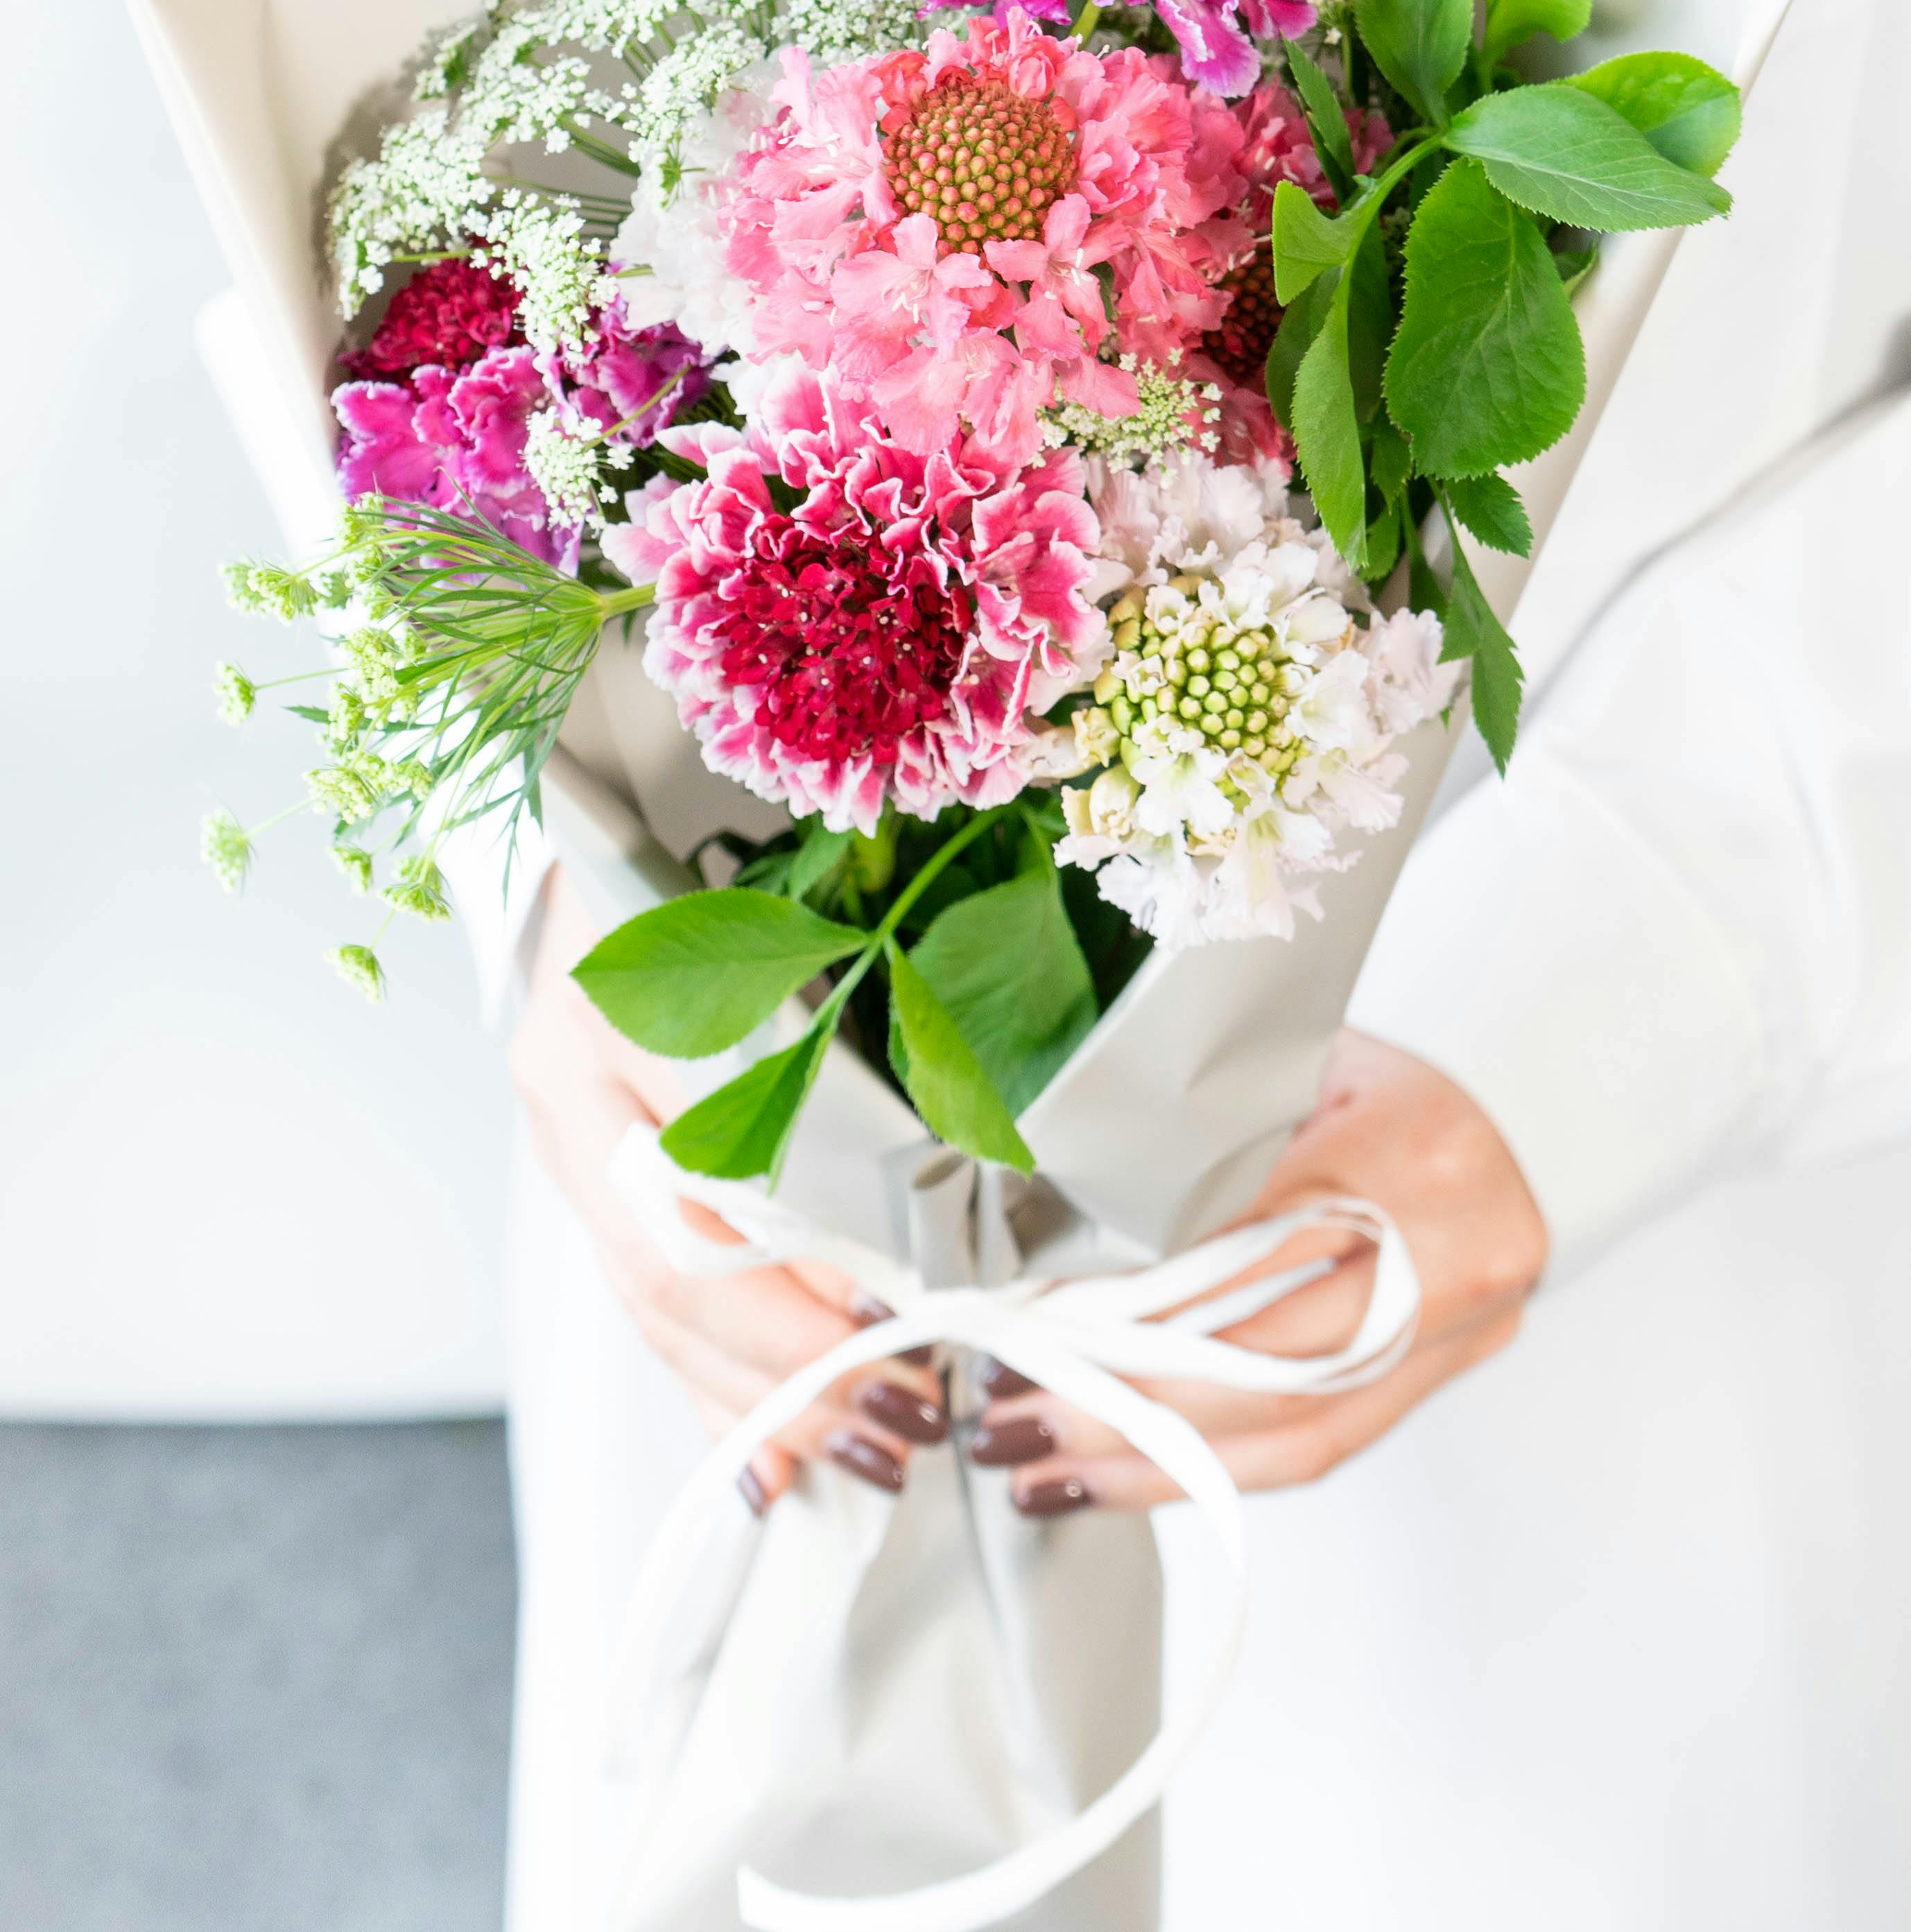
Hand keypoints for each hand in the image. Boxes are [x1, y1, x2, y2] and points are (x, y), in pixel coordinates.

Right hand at [508, 865, 945, 1512]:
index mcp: (626, 1003)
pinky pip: (638, 1302)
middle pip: (674, 1267)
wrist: (603, 824)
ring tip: (869, 1452)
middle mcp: (574, 1082)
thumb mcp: (796, 919)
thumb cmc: (730, 862)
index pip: (722, 1168)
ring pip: (651, 1304)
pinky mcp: (579, 1174)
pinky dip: (707, 1387)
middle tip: (910, 1416)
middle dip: (794, 1366)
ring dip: (761, 1396)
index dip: (809, 1261)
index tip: (908, 1317)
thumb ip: (860, 1023)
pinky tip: (767, 1461)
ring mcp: (564, 1136)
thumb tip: (972, 1175)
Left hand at [971, 1026, 1547, 1515]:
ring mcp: (1452, 1328)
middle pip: (1266, 1360)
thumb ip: (1213, 1132)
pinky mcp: (1437, 1372)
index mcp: (1404, 1156)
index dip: (1133, 1305)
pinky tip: (1131, 1478)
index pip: (1249, 1253)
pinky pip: (1320, 1444)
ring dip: (1157, 1462)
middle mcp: (1444, 1257)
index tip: (1030, 1324)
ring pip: (1289, 1428)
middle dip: (1123, 1401)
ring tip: (1045, 1474)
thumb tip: (1061, 1191)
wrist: (1530, 1110)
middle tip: (1011, 1416)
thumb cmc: (1393, 1079)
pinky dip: (1217, 1471)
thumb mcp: (1302, 1069)